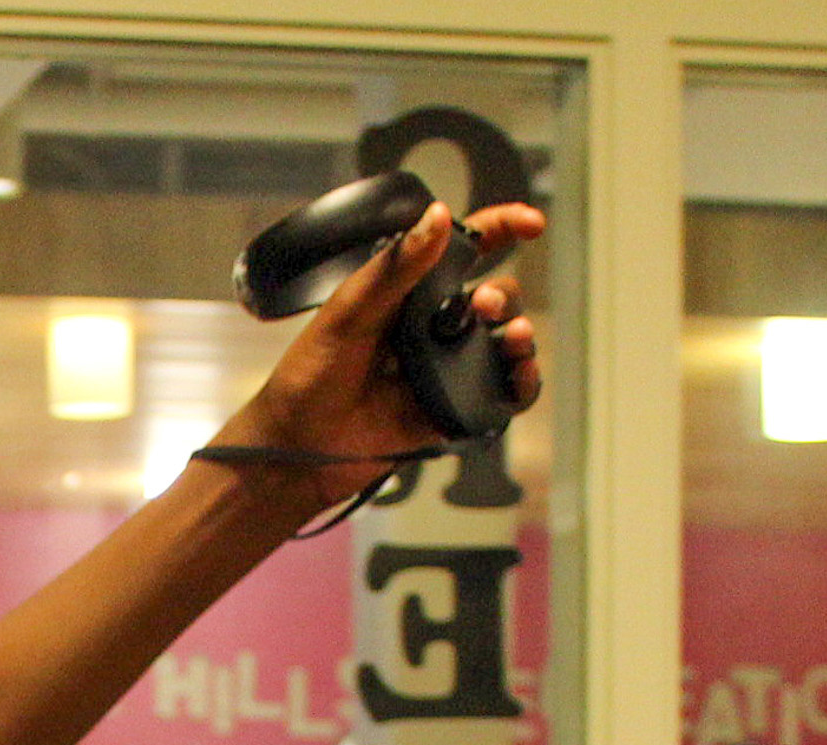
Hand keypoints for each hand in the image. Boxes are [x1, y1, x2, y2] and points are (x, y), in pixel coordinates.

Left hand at [211, 199, 546, 512]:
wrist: (295, 448)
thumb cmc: (308, 378)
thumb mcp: (348, 314)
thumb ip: (394, 267)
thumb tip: (439, 215)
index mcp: (406, 292)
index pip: (464, 250)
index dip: (502, 229)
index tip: (531, 223)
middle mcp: (430, 327)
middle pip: (495, 297)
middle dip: (503, 295)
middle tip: (482, 304)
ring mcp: (445, 369)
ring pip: (504, 342)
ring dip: (519, 335)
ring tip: (513, 337)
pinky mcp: (452, 409)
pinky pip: (502, 393)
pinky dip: (524, 383)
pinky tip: (521, 373)